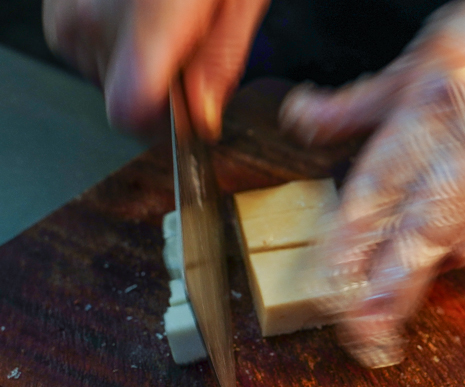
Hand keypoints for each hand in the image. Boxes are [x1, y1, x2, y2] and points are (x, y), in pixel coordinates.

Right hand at [43, 0, 269, 138]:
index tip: (186, 117)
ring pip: (105, 76)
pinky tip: (140, 7)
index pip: (128, 114)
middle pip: (124, 99)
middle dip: (162, 86)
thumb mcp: (240, 0)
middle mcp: (93, 22)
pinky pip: (85, 47)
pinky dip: (116, 39)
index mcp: (148, 25)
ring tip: (166, 14)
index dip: (163, 126)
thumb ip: (221, 63)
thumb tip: (204, 116)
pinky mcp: (56, 5)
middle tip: (190, 41)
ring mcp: (67, 12)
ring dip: (139, 61)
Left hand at [279, 0, 464, 367]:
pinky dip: (455, 252)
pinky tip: (434, 266)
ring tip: (381, 326)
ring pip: (459, 240)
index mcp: (435, 108)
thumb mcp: (419, 59)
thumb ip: (359, 103)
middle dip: (391, 289)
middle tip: (364, 338)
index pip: (380, 184)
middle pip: (424, 231)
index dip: (351, 239)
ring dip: (419, 280)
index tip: (328, 281)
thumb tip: (301, 118)